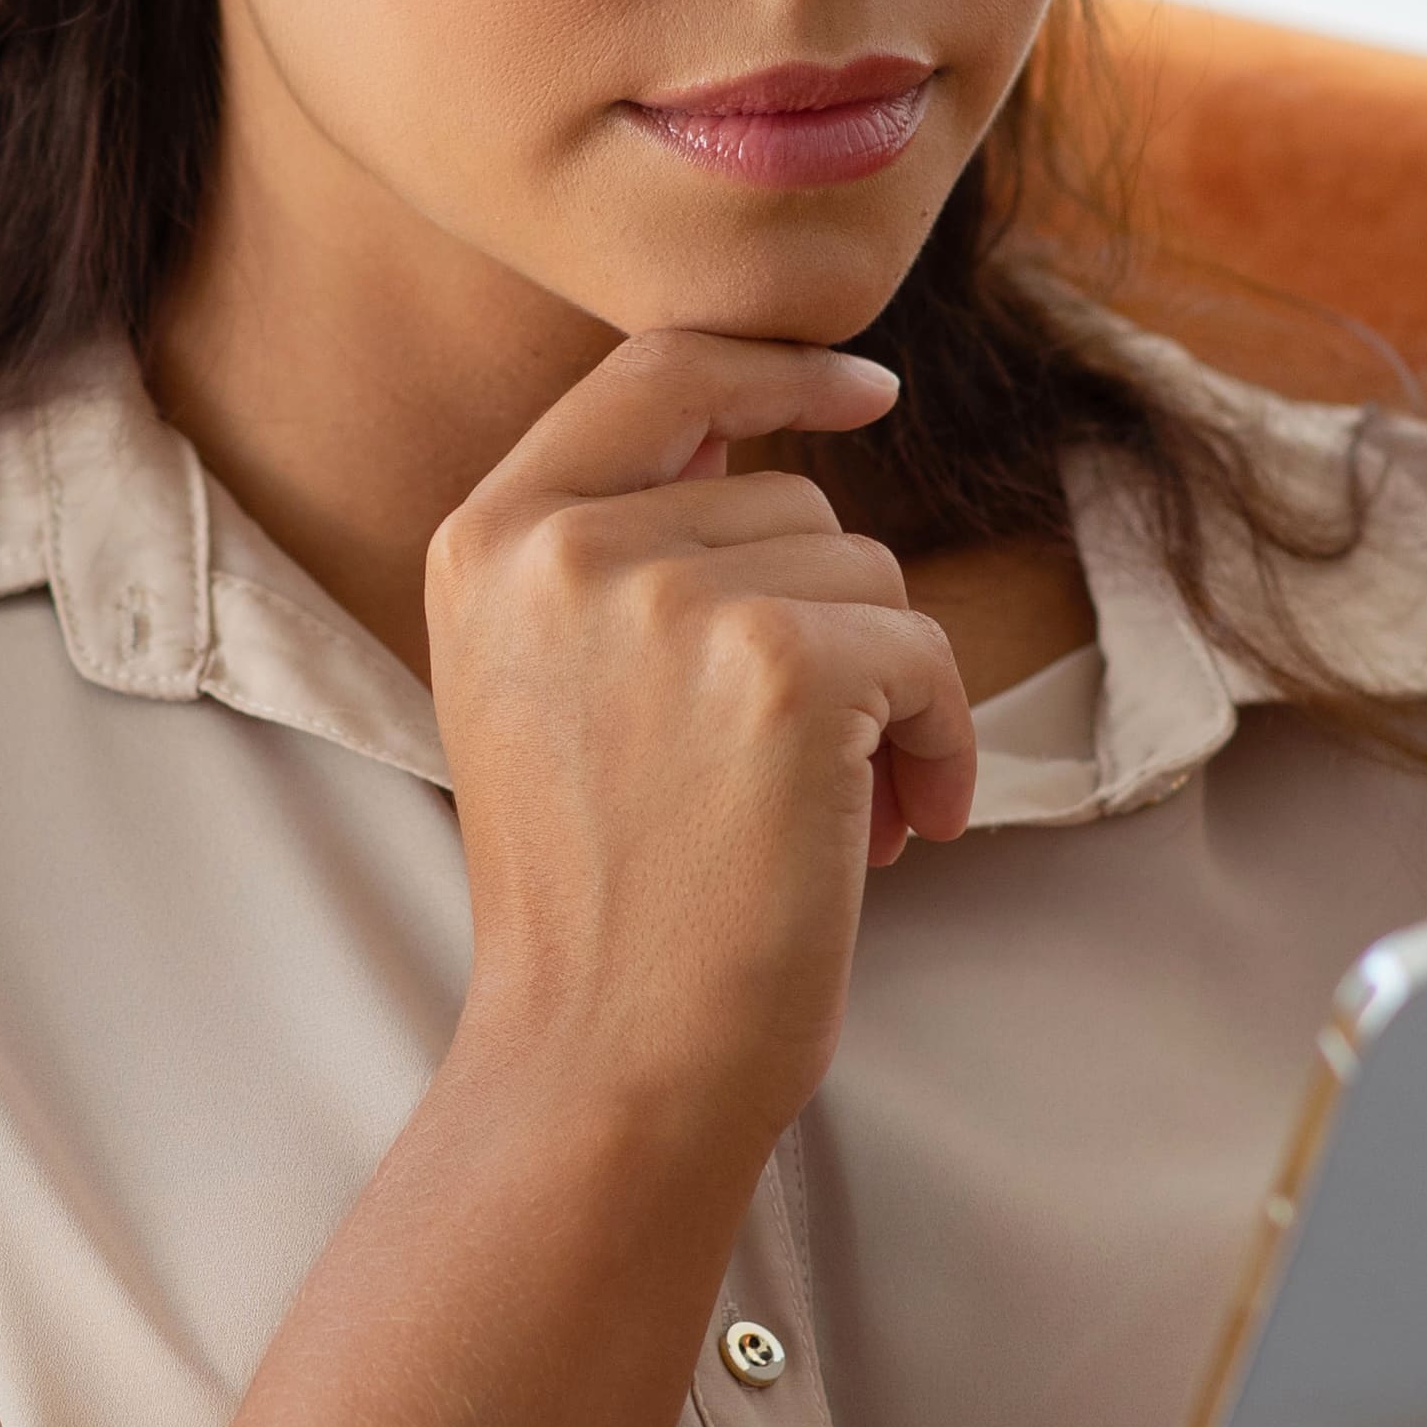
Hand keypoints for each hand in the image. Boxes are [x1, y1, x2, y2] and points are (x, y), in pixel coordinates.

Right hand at [424, 331, 979, 1150]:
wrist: (607, 1062)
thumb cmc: (605, 902)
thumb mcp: (548, 687)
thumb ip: (618, 553)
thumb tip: (773, 422)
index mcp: (486, 540)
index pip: (653, 368)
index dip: (774, 364)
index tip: (865, 385)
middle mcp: (559, 546)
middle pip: (787, 496)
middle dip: (828, 624)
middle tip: (791, 772)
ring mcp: (665, 595)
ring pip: (864, 571)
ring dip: (887, 692)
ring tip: (827, 818)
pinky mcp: (778, 664)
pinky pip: (924, 649)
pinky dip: (940, 743)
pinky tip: (898, 837)